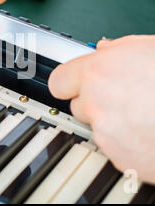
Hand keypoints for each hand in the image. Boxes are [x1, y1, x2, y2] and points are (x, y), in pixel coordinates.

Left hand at [48, 35, 154, 183]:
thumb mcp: (150, 48)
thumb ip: (118, 48)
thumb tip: (103, 48)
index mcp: (98, 72)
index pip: (59, 80)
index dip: (68, 82)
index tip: (74, 83)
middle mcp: (95, 102)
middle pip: (77, 105)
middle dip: (93, 102)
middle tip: (121, 98)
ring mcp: (105, 133)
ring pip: (96, 127)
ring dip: (111, 123)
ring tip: (143, 115)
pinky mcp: (119, 158)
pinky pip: (113, 148)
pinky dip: (126, 143)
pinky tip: (148, 132)